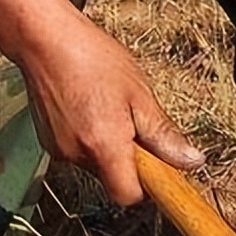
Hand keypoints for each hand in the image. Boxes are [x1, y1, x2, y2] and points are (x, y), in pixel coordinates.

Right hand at [11, 5, 204, 204]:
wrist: (44, 39)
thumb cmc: (92, 59)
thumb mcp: (140, 94)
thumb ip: (163, 134)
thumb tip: (190, 161)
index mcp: (103, 146)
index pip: (128, 196)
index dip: (146, 186)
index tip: (159, 167)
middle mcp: (76, 155)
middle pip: (113, 178)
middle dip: (130, 158)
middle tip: (136, 121)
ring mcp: (58, 150)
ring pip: (97, 163)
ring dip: (110, 145)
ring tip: (110, 106)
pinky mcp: (47, 142)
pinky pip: (79, 150)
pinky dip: (91, 137)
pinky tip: (91, 105)